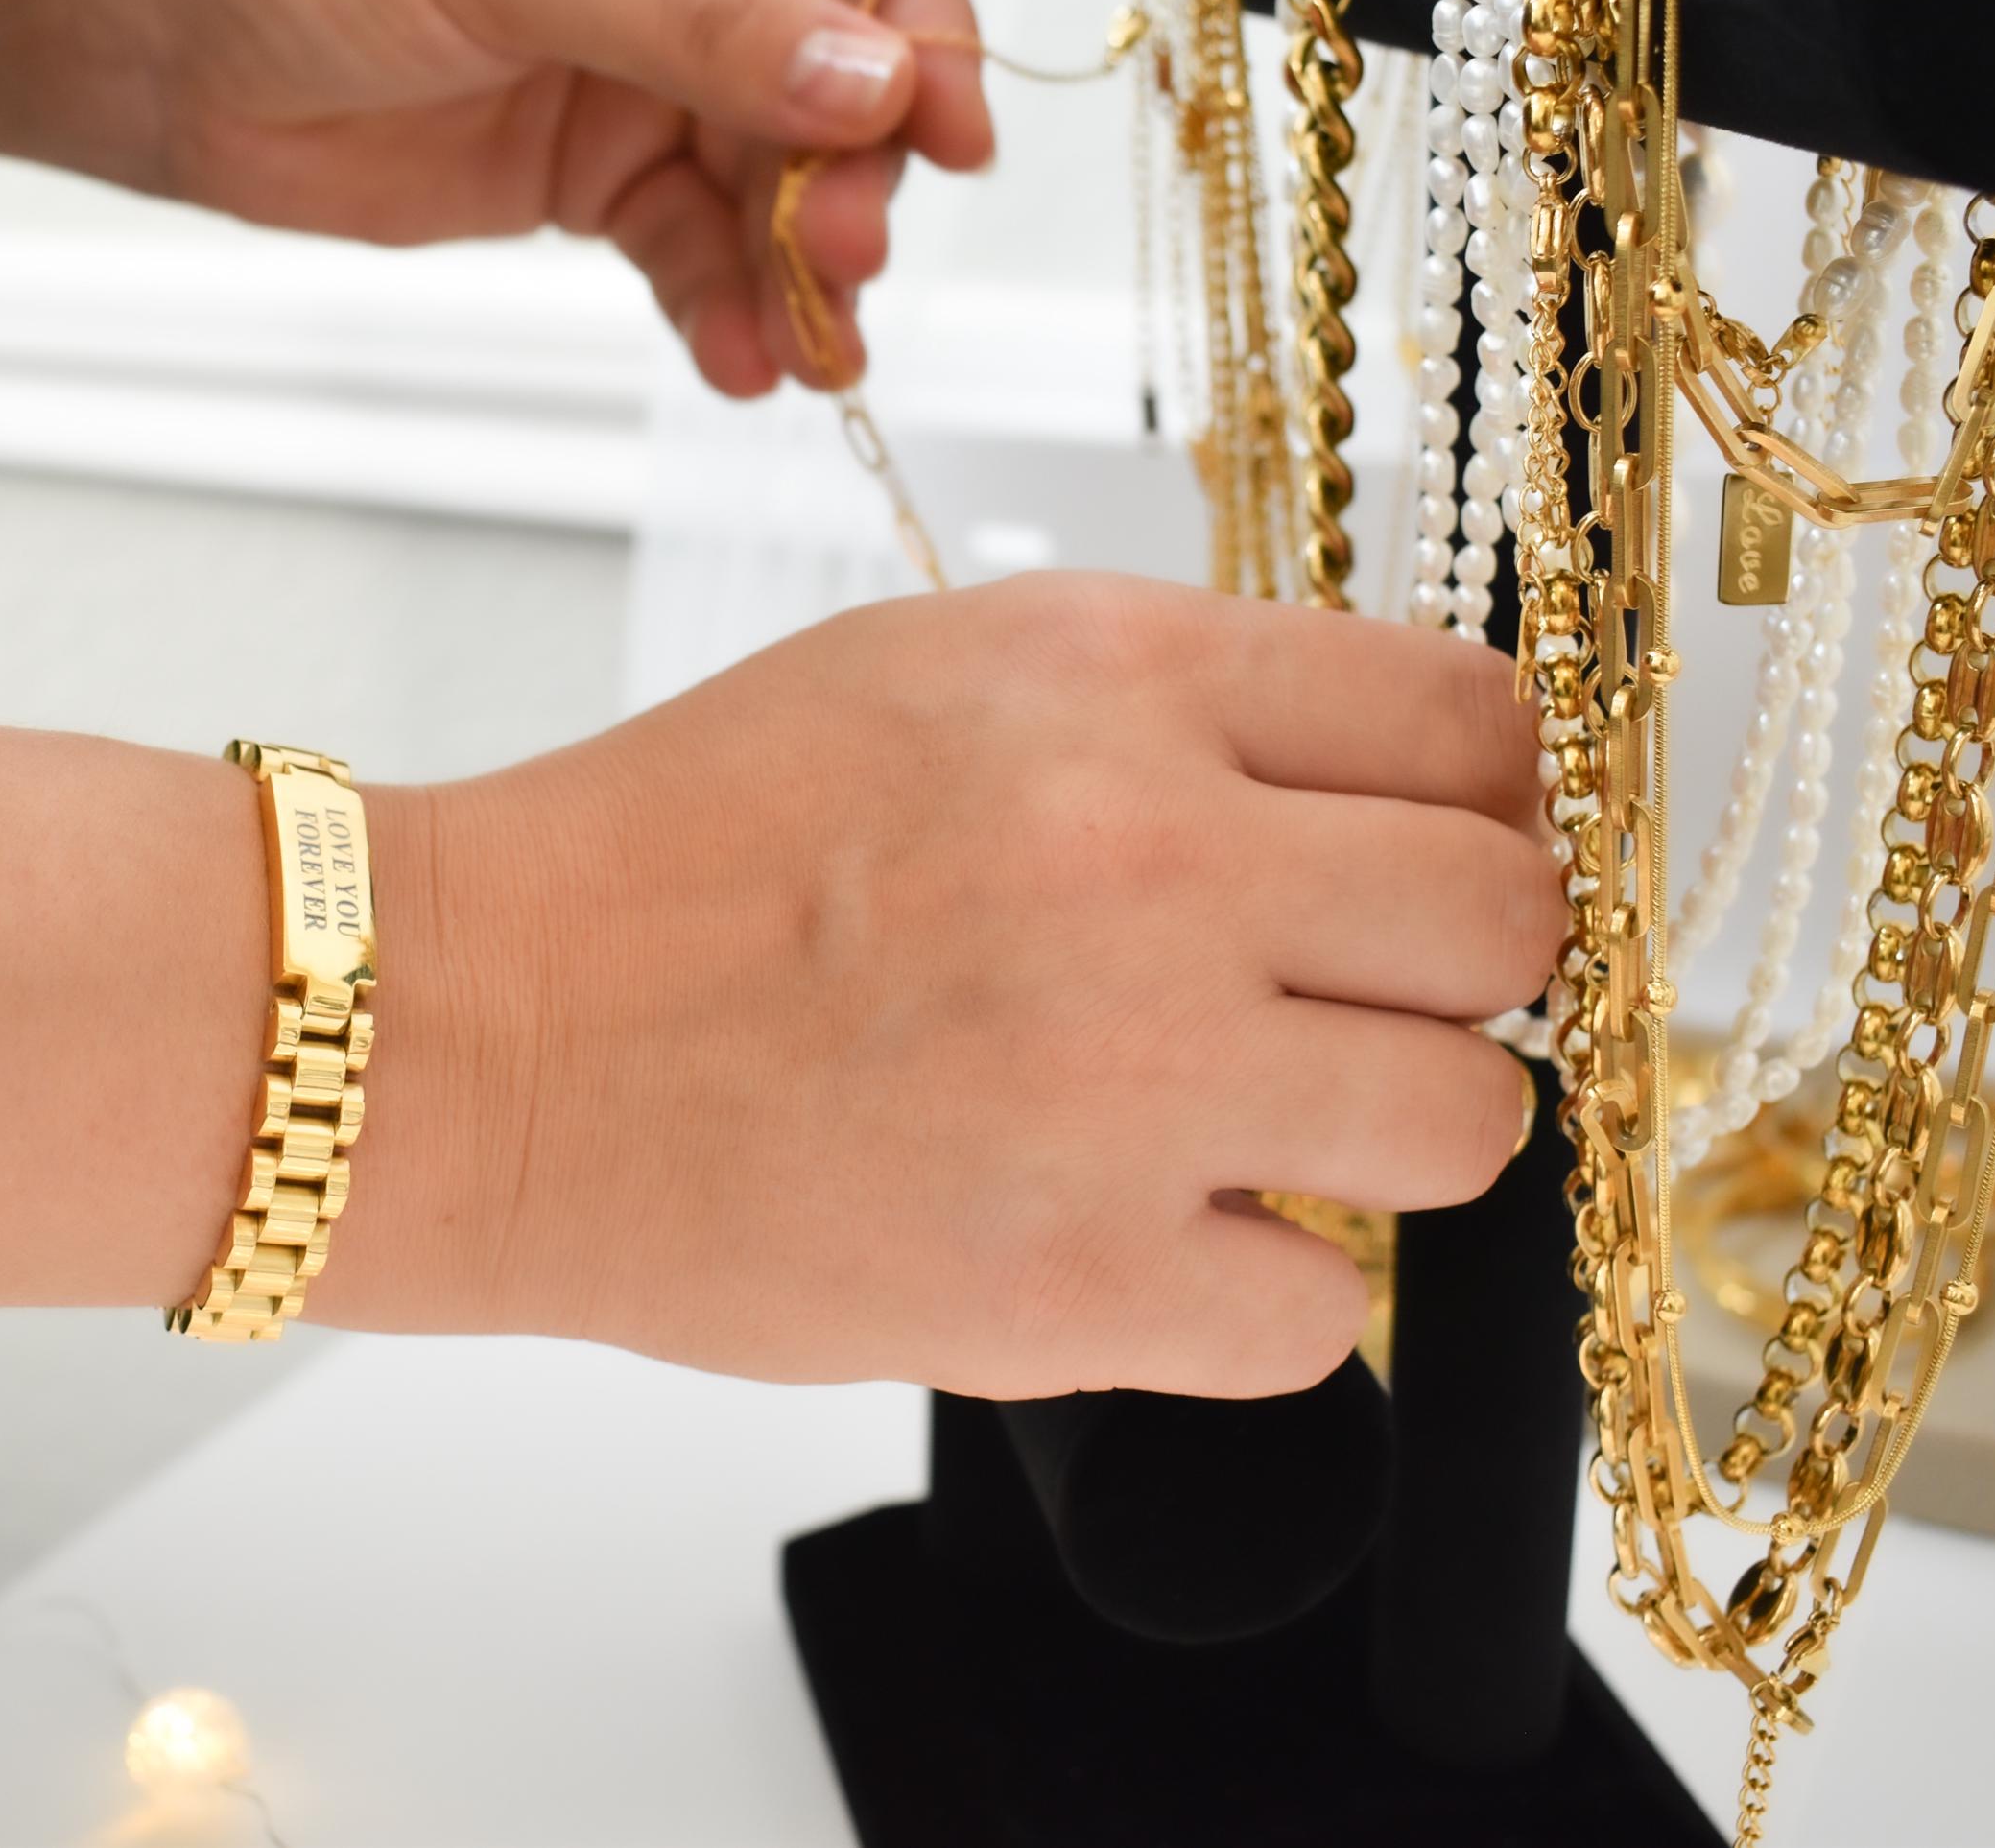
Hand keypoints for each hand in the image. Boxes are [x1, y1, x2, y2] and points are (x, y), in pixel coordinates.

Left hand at [36, 0, 995, 397]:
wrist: (145, 43)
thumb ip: (691, 16)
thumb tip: (863, 75)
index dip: (909, 9)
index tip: (941, 120)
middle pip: (832, 52)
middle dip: (852, 161)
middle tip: (848, 249)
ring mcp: (644, 58)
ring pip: (777, 167)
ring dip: (805, 260)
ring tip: (813, 341)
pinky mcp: (598, 168)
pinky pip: (697, 245)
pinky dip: (726, 308)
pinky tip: (744, 361)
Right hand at [331, 576, 1560, 1398]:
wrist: (488, 1035)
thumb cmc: (683, 853)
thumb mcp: (933, 674)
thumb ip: (1173, 709)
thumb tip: (1388, 793)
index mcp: (1111, 680)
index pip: (1471, 722)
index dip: (1488, 801)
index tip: (1450, 851)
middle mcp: (1146, 857)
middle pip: (1506, 925)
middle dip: (1451, 972)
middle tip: (1345, 1000)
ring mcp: (1126, 1079)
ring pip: (1465, 1130)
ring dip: (1376, 1137)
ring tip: (1238, 1124)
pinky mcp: (1077, 1282)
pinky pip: (1328, 1320)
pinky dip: (1252, 1293)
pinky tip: (1138, 1234)